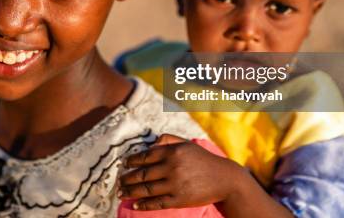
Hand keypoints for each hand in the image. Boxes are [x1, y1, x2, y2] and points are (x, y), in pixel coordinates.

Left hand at [118, 134, 240, 210]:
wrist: (224, 179)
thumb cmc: (203, 160)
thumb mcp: (187, 144)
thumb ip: (168, 139)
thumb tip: (151, 142)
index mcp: (172, 152)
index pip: (145, 156)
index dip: (132, 161)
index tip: (124, 165)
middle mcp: (172, 167)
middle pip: (143, 174)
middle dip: (127, 179)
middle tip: (119, 182)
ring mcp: (175, 184)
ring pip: (147, 189)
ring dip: (131, 192)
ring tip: (122, 193)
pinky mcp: (179, 199)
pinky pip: (157, 203)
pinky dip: (144, 204)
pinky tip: (136, 205)